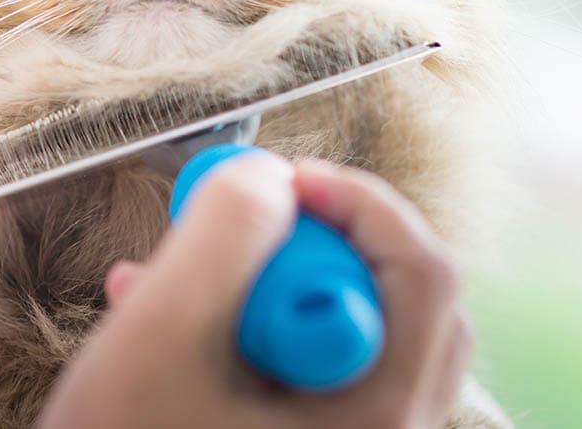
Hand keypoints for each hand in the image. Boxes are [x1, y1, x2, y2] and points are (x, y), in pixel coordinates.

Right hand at [39, 154, 471, 428]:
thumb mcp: (158, 341)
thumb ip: (221, 243)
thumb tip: (269, 177)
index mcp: (376, 422)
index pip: (424, 276)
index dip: (358, 203)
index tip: (280, 180)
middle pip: (399, 297)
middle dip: (307, 247)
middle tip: (234, 235)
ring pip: (347, 329)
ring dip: (267, 285)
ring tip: (179, 279)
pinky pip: (305, 366)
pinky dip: (247, 328)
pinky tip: (163, 316)